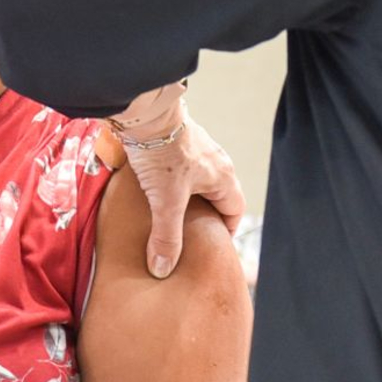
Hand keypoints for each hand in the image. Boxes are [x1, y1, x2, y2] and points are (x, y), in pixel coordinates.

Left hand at [115, 97, 246, 278]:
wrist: (146, 113)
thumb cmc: (163, 152)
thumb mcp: (166, 201)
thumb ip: (166, 236)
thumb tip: (163, 268)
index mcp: (224, 177)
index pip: (235, 211)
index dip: (225, 231)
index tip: (210, 245)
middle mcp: (217, 162)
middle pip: (219, 196)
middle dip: (206, 215)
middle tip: (189, 233)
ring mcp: (199, 149)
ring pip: (200, 181)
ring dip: (189, 196)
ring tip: (170, 212)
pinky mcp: (179, 141)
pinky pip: (184, 167)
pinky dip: (175, 181)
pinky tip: (156, 187)